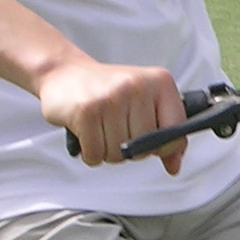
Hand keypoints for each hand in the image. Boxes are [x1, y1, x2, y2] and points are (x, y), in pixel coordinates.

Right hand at [39, 54, 187, 172]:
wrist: (63, 73)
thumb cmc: (106, 91)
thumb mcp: (142, 103)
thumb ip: (164, 134)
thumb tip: (175, 165)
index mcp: (159, 82)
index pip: (176, 129)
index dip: (163, 146)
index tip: (150, 143)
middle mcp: (137, 86)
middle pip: (145, 147)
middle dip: (129, 149)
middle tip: (115, 129)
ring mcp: (112, 98)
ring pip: (119, 154)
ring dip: (107, 151)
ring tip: (99, 128)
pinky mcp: (87, 111)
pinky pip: (95, 154)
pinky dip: (90, 153)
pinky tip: (86, 133)